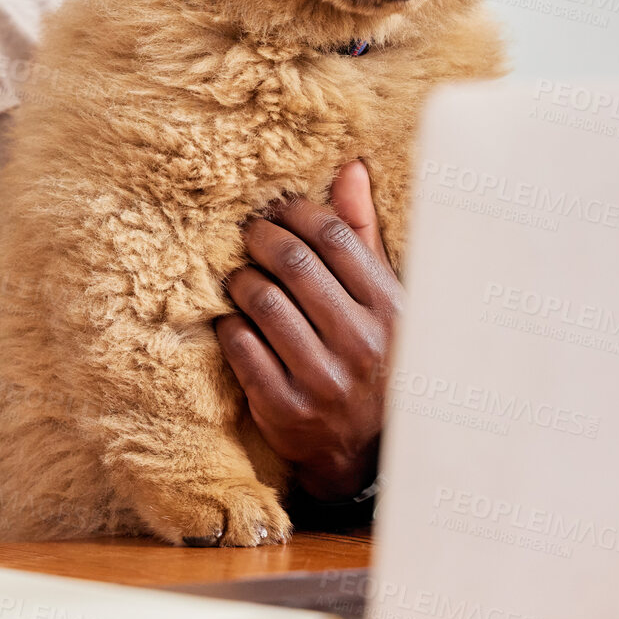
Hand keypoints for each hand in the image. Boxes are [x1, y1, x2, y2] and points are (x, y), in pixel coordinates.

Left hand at [215, 159, 401, 499]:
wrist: (367, 451)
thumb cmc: (373, 356)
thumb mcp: (383, 298)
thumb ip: (363, 233)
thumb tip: (351, 167)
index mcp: (389, 307)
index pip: (333, 235)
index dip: (295, 211)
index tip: (275, 207)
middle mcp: (360, 342)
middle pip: (293, 263)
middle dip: (260, 238)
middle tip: (246, 234)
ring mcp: (322, 378)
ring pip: (261, 301)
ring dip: (239, 279)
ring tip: (238, 275)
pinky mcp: (285, 408)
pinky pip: (240, 346)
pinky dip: (228, 323)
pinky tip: (233, 318)